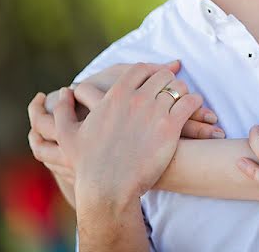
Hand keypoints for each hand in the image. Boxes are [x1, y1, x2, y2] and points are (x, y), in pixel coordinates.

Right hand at [53, 63, 203, 211]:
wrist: (108, 189)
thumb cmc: (88, 165)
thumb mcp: (67, 135)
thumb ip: (63, 110)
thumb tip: (64, 92)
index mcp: (115, 95)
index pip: (140, 69)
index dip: (150, 71)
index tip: (155, 79)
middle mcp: (136, 98)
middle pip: (162, 75)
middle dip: (168, 81)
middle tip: (171, 91)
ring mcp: (154, 111)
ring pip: (178, 87)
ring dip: (182, 92)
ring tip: (183, 100)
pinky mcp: (170, 128)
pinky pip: (190, 103)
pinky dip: (195, 103)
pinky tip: (194, 109)